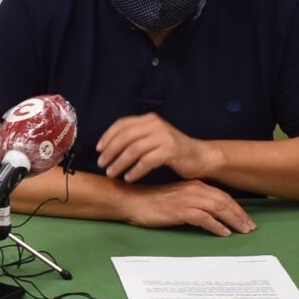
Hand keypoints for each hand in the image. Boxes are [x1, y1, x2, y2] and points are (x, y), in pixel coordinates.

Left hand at [96, 113, 217, 182]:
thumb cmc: (172, 151)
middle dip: (110, 151)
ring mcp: (164, 137)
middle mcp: (156, 125)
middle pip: (125, 137)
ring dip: (120, 163)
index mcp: (149, 120)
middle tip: (102, 164)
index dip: (108, 136)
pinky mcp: (171, 151)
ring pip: (134, 149)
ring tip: (112, 173)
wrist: (200, 157)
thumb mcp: (153, 138)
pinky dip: (135, 170)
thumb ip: (137, 137)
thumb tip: (109, 146)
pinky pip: (147, 161)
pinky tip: (129, 178)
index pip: (122, 124)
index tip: (98, 149)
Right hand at [124, 180, 254, 235]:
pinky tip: (224, 233)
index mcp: (194, 185)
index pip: (222, 195)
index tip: (246, 219)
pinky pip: (205, 218)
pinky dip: (216, 226)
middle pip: (224, 201)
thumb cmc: (152, 202)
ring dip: (233, 220)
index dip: (237, 207)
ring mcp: (187, 199)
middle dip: (240, 214)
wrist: (132, 201)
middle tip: (251, 227)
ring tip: (243, 230)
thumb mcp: (176, 198)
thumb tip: (209, 214)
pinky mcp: (180, 210)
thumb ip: (192, 202)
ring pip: (218, 208)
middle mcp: (194, 189)